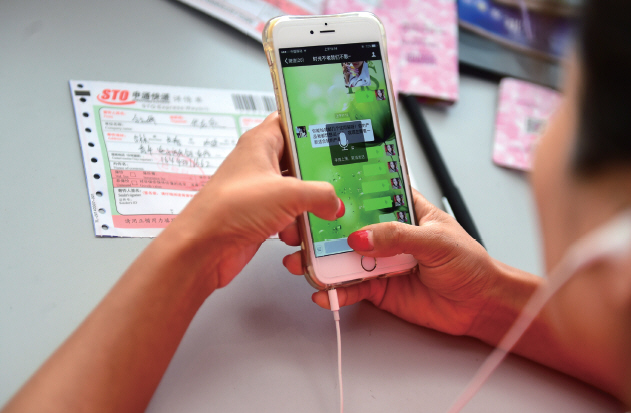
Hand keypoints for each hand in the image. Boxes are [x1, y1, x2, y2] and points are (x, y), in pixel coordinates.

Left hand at [164, 112, 343, 291]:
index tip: (337, 133)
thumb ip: (321, 194)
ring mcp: (260, 191)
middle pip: (300, 162)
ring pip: (297, 193)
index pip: (290, 121)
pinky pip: (289, 217)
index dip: (312, 125)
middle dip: (318, 177)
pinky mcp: (260, 216)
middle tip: (339, 182)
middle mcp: (259, 164)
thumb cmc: (232, 208)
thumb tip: (334, 202)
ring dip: (308, 208)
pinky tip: (292, 236)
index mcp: (261, 143)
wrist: (203, 249)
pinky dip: (295, 227)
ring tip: (314, 216)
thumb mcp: (289, 194)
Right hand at [282, 189, 495, 335]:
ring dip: (323, 261)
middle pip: (349, 227)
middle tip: (300, 231)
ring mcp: (381, 261)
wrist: (479, 306)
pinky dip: (336, 291)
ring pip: (345, 258)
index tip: (320, 189)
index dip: (347, 190)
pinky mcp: (379, 288)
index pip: (371, 193)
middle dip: (324, 230)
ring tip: (304, 263)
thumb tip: (362, 236)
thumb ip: (398, 236)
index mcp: (405, 210)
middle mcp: (389, 234)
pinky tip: (325, 292)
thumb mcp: (436, 241)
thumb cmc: (469, 264)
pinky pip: (351, 288)